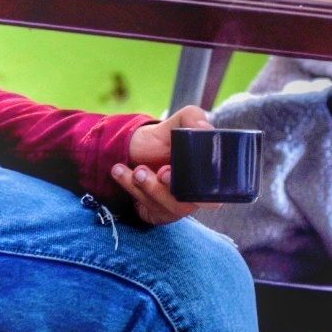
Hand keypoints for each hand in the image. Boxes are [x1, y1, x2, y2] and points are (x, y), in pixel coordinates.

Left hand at [110, 104, 211, 226]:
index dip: (194, 190)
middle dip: (160, 190)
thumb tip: (203, 127)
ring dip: (142, 186)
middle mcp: (195, 197)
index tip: (166, 171)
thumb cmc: (164, 139)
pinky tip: (118, 171)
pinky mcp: (159, 214)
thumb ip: (192, 117)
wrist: (137, 150)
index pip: (212, 196)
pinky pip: (146, 209)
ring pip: (162, 206)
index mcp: (209, 178)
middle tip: (141, 172)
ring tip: (124, 167)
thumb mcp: (176, 122)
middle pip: (183, 206)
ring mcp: (176, 207)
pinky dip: (130, 188)